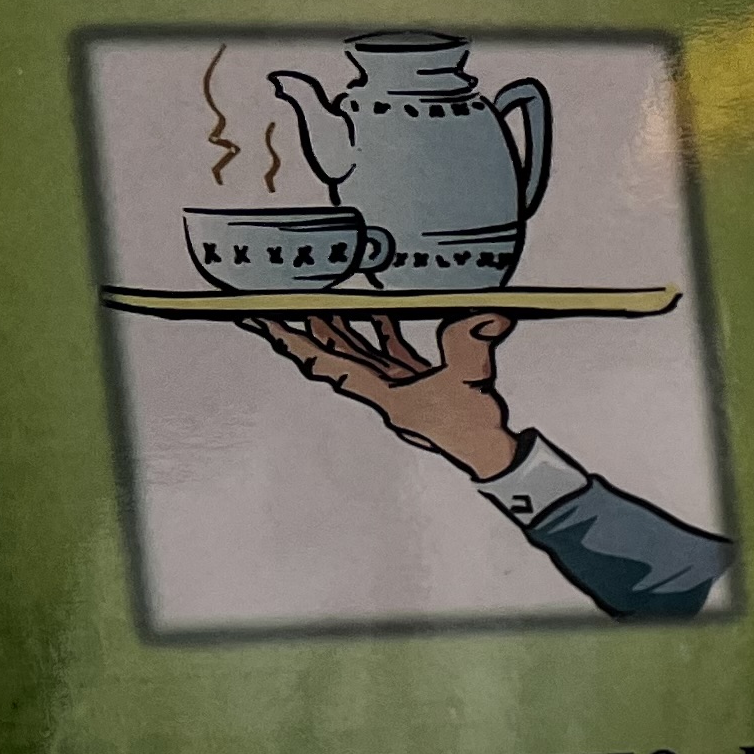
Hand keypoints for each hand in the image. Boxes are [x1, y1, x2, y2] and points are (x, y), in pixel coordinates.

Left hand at [249, 310, 522, 480]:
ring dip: (343, 325)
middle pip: (333, 351)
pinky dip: (382, 332)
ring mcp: (399, 388)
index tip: (260, 318)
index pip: (322, 359)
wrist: (493, 457)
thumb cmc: (472, 431)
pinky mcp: (419, 385)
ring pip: (358, 351)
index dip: (289, 337)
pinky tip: (380, 311)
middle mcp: (381, 390)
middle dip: (310, 323)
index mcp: (379, 392)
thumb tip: (484, 315)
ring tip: (324, 297)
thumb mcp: (468, 381)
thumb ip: (470, 344)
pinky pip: (390, 353)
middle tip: (287, 297)